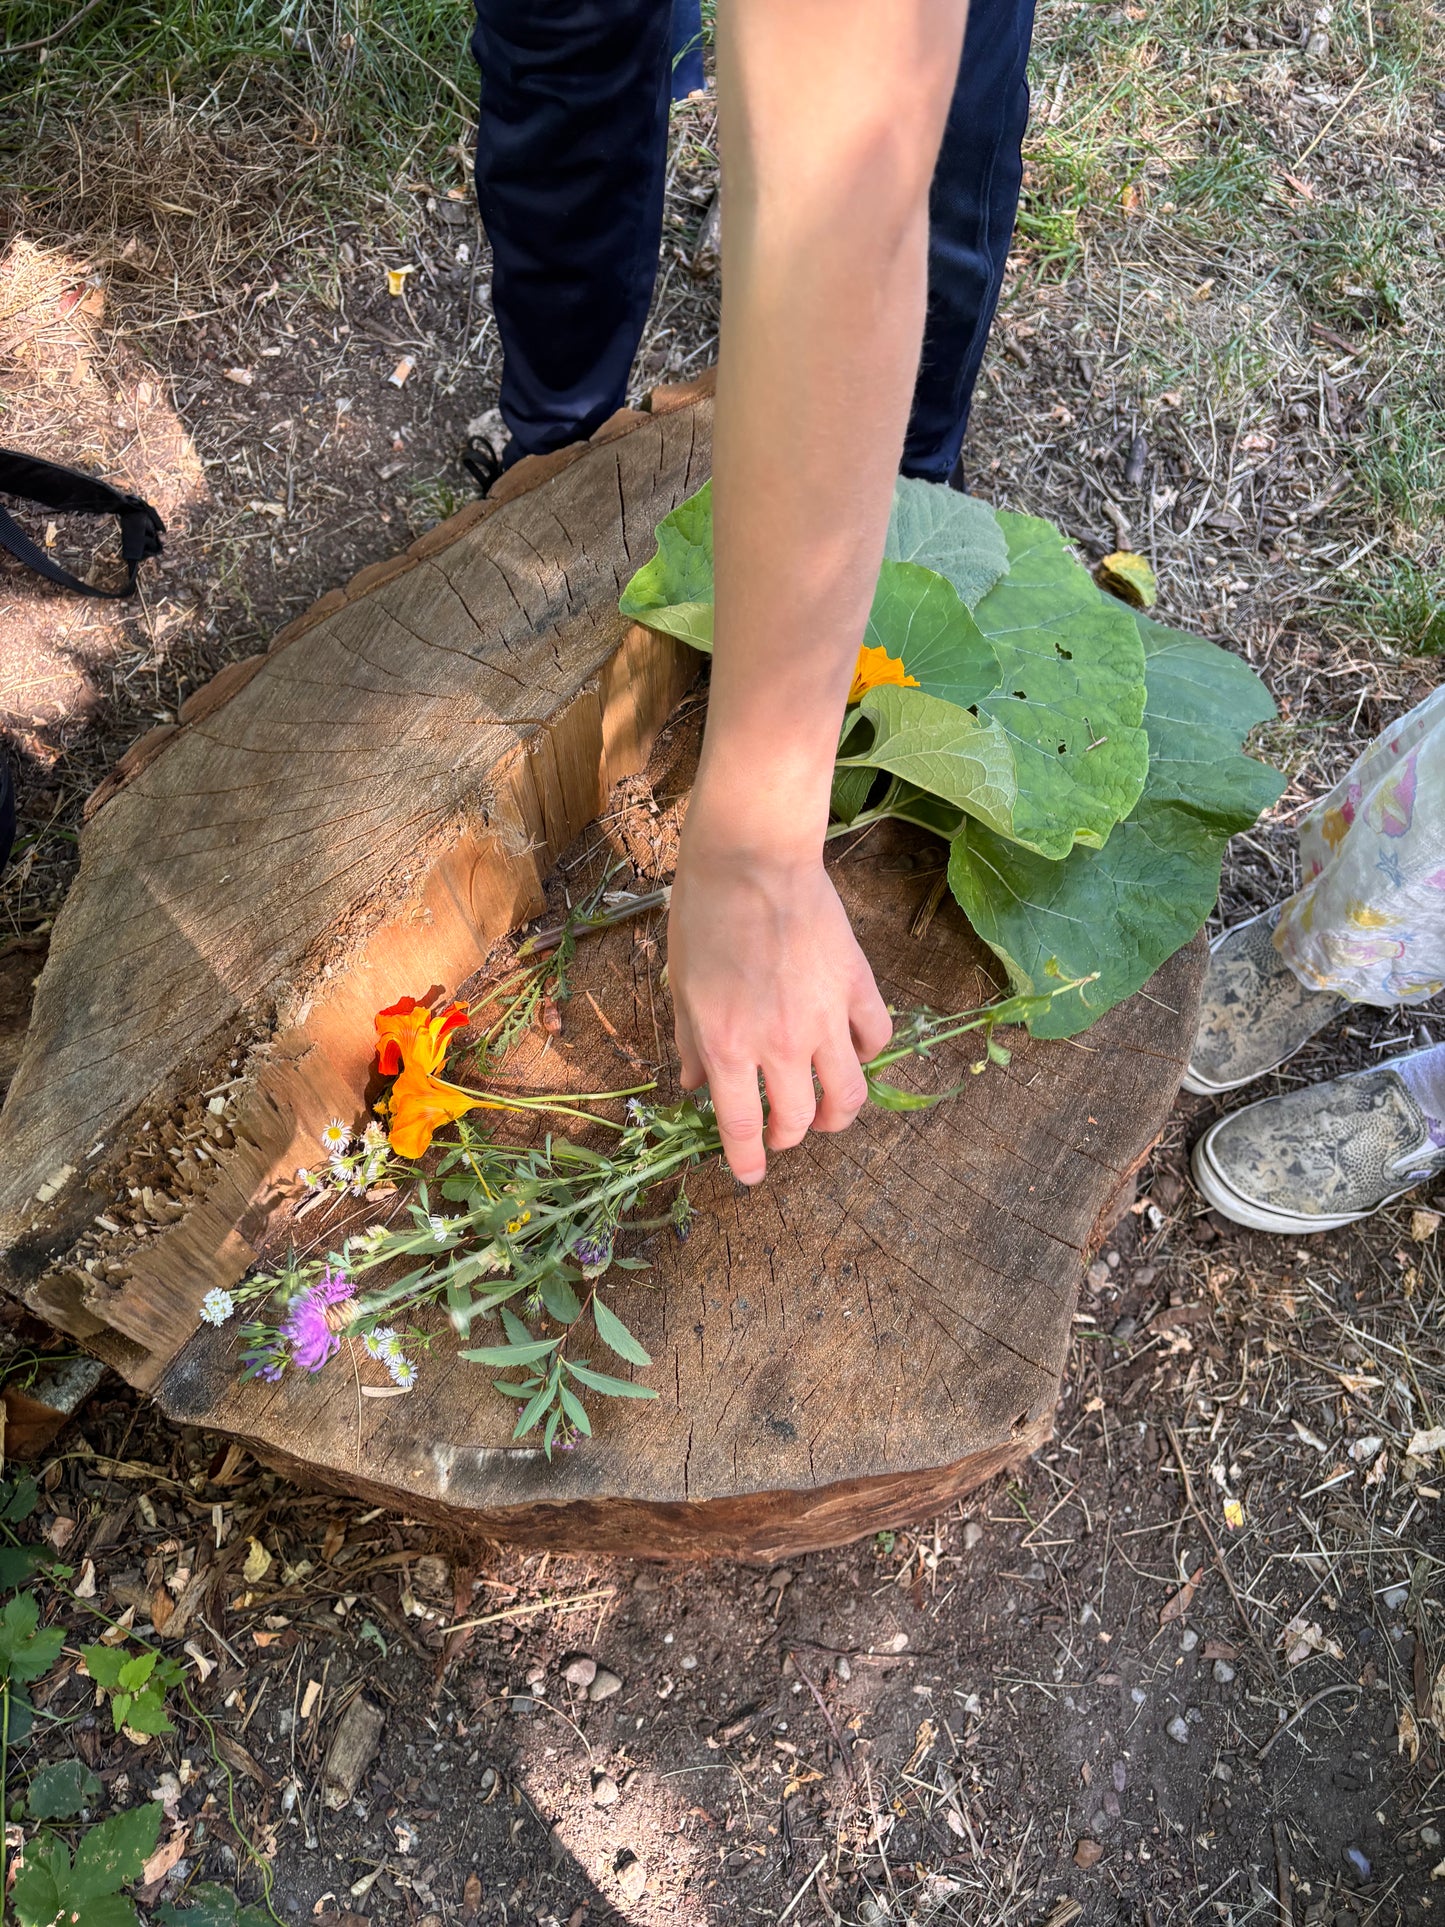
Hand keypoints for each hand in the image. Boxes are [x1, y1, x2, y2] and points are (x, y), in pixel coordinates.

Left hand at [668, 826, 892, 1184]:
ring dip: (838, 1115)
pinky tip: (852, 1050)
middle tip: (783, 1132)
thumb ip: (690, 1040)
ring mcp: (825, 1017)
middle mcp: (781, 1043)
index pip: (743, 1127)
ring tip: (829, 1113)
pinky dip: (866, 1054)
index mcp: (729, 1046)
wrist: (751, 857)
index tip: (749, 1173)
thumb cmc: (704, 913)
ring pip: (849, 1095)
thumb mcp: (680, 984)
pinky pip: (875, 1039)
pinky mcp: (857, 986)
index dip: (747, 1160)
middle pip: (799, 1120)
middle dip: (789, 1138)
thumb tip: (695, 1083)